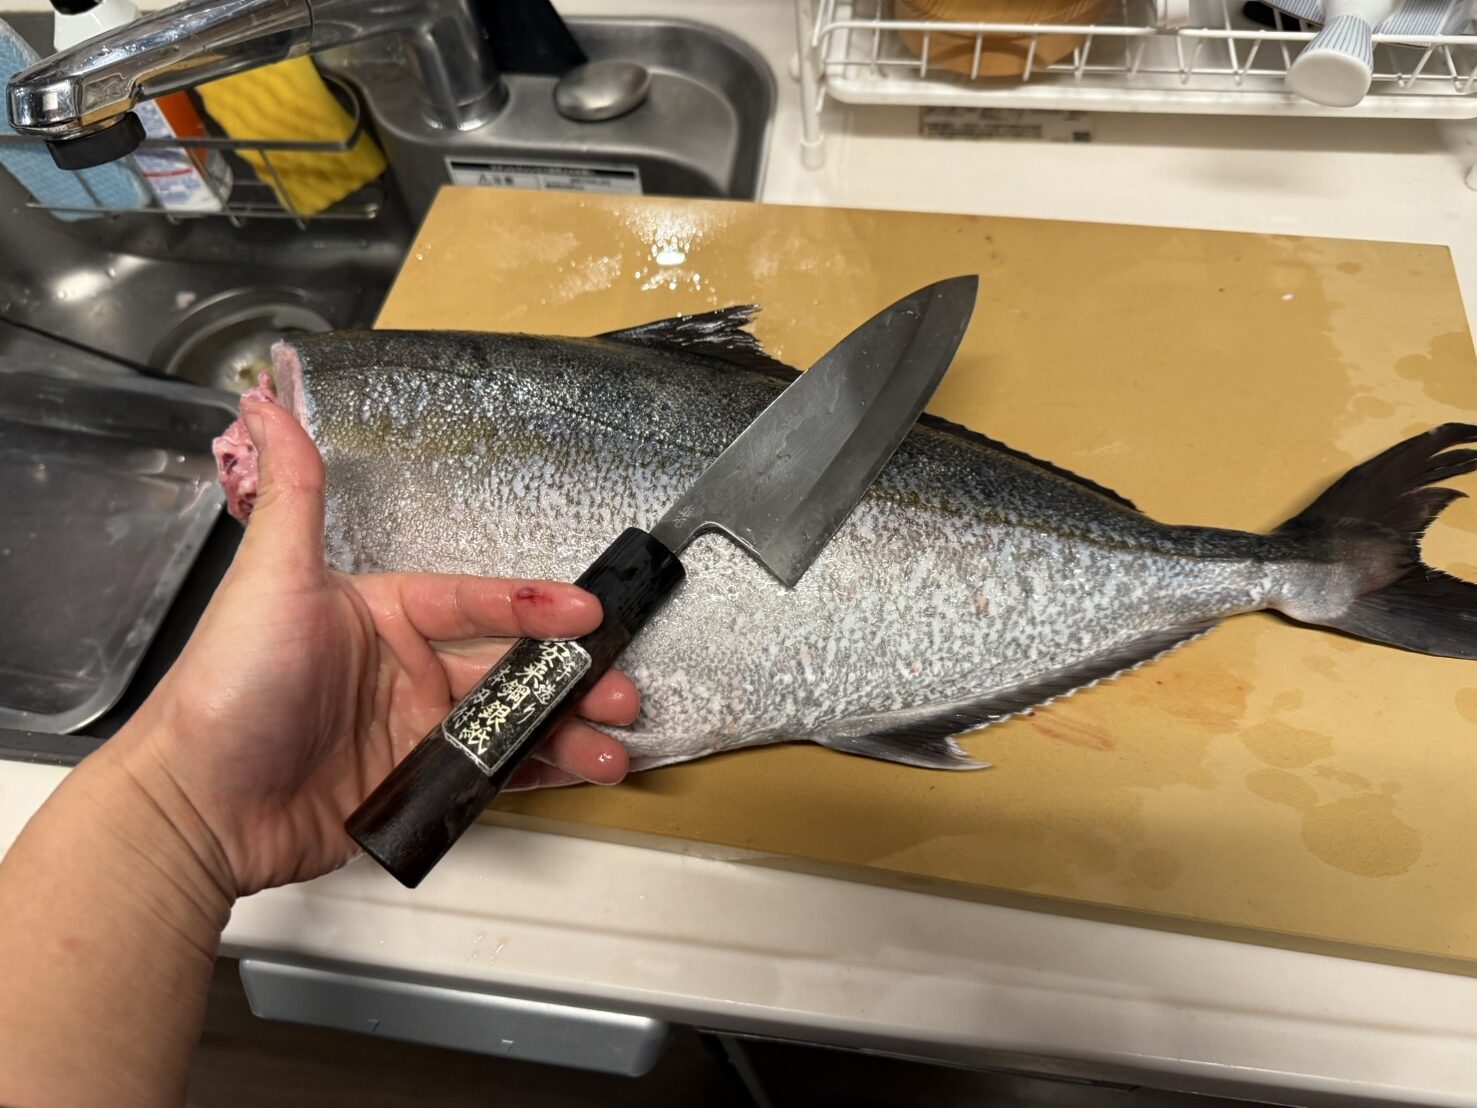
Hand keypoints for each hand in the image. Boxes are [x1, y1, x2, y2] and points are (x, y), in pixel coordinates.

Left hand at [114, 391, 637, 897]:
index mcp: (381, 613)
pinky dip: (537, 773)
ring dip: (566, 728)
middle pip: (507, 664)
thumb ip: (294, 494)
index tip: (587, 609)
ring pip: (509, 721)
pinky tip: (577, 771)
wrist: (194, 807)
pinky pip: (488, 773)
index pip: (474, 601)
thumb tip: (269, 405)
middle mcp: (403, 667)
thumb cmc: (227, 688)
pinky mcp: (411, 782)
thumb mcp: (269, 580)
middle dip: (571, 673)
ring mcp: (410, 728)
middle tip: (620, 687)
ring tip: (614, 746)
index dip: (534, 604)